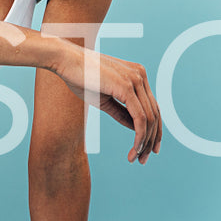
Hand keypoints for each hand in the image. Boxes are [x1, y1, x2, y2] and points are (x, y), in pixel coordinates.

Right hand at [50, 42, 161, 163]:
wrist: (65, 60)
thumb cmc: (80, 78)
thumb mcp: (104, 99)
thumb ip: (122, 112)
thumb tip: (136, 129)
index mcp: (137, 75)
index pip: (152, 106)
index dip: (155, 130)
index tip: (149, 148)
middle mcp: (141, 75)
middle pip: (155, 114)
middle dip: (152, 140)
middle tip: (144, 159)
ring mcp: (136, 80)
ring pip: (150, 118)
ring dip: (145, 142)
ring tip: (137, 158)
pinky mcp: (127, 87)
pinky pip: (140, 118)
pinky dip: (140, 136)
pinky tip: (135, 149)